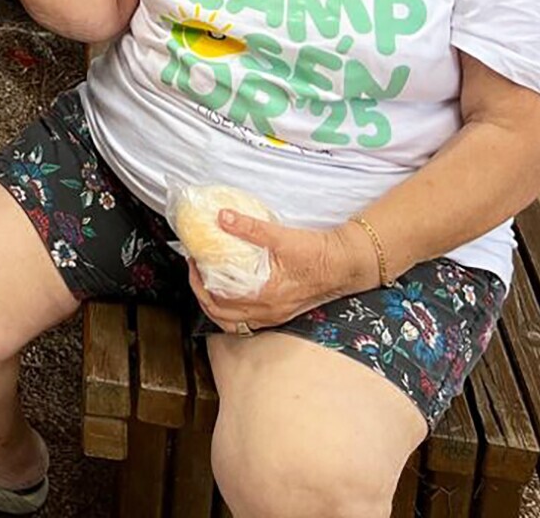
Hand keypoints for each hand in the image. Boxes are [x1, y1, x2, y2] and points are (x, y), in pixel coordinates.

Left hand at [190, 214, 369, 332]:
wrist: (346, 264)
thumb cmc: (319, 254)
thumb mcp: (282, 237)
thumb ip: (250, 228)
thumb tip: (222, 216)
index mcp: (266, 297)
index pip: (219, 300)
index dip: (198, 282)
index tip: (193, 261)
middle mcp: (269, 312)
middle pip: (222, 316)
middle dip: (201, 294)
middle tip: (194, 271)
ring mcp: (275, 315)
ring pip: (234, 322)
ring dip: (216, 305)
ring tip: (207, 283)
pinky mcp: (282, 311)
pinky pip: (248, 320)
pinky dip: (233, 309)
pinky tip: (230, 291)